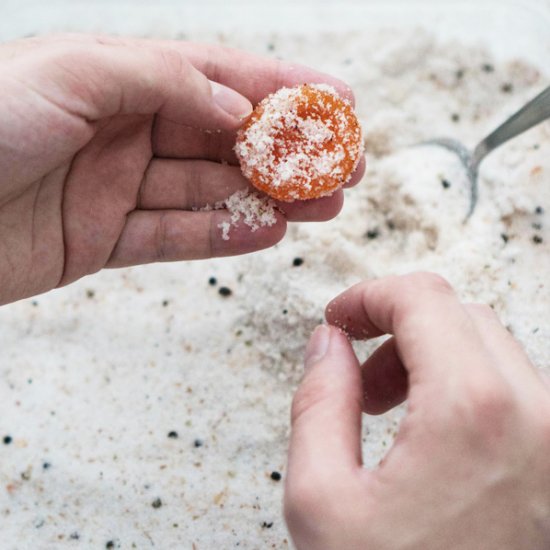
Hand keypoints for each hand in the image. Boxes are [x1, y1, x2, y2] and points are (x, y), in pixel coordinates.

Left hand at [0, 34, 363, 304]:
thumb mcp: (69, 74)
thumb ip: (160, 80)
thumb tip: (235, 103)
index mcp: (119, 78)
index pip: (219, 77)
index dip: (283, 87)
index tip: (338, 101)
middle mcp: (125, 130)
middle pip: (226, 141)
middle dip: (290, 153)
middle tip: (343, 166)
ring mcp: (117, 187)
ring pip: (211, 192)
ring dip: (269, 199)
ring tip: (321, 206)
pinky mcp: (104, 238)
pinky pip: (176, 236)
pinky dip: (222, 237)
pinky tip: (266, 234)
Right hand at [285, 273, 549, 549]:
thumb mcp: (319, 500)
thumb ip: (318, 401)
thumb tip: (328, 344)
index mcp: (471, 414)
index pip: (422, 298)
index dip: (368, 296)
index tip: (339, 318)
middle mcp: (534, 417)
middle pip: (457, 314)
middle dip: (395, 327)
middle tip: (356, 372)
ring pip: (486, 346)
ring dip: (428, 355)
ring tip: (385, 406)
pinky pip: (509, 385)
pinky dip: (461, 383)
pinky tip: (427, 427)